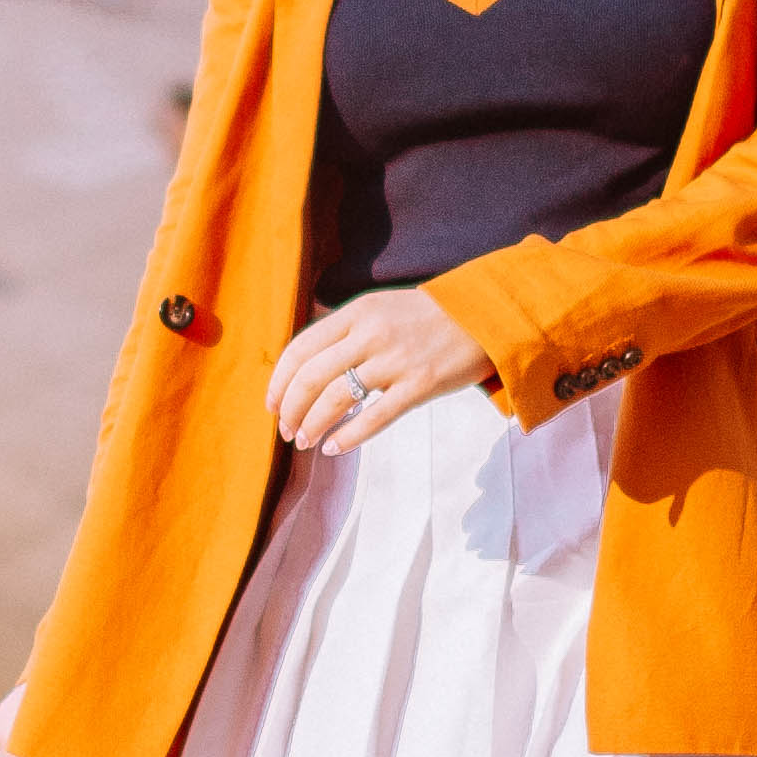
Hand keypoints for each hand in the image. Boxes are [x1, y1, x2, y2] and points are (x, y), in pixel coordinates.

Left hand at [267, 286, 493, 455]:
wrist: (485, 315)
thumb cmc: (429, 316)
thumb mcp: (381, 308)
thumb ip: (346, 331)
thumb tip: (308, 364)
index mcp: (356, 313)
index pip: (301, 349)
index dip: (279, 381)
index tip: (271, 405)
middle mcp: (370, 334)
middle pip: (311, 377)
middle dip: (290, 409)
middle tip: (286, 431)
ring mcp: (396, 359)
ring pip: (336, 399)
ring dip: (313, 425)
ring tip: (305, 442)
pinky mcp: (421, 384)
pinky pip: (375, 416)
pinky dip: (348, 436)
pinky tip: (334, 448)